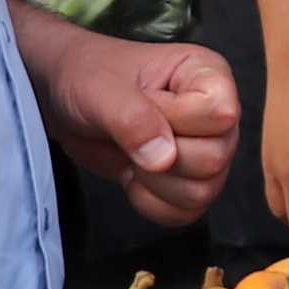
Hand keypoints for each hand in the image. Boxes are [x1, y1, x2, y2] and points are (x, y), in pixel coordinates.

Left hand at [30, 18, 244, 225]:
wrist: (68, 101)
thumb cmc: (88, 77)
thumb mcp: (100, 89)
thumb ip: (132, 118)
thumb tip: (164, 159)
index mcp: (208, 75)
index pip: (220, 115)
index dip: (176, 120)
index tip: (144, 103)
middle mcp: (216, 114)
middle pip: (215, 159)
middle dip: (161, 157)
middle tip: (131, 135)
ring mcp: (207, 150)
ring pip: (204, 192)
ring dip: (155, 183)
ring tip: (131, 154)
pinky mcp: (190, 181)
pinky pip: (186, 213)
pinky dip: (151, 203)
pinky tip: (133, 176)